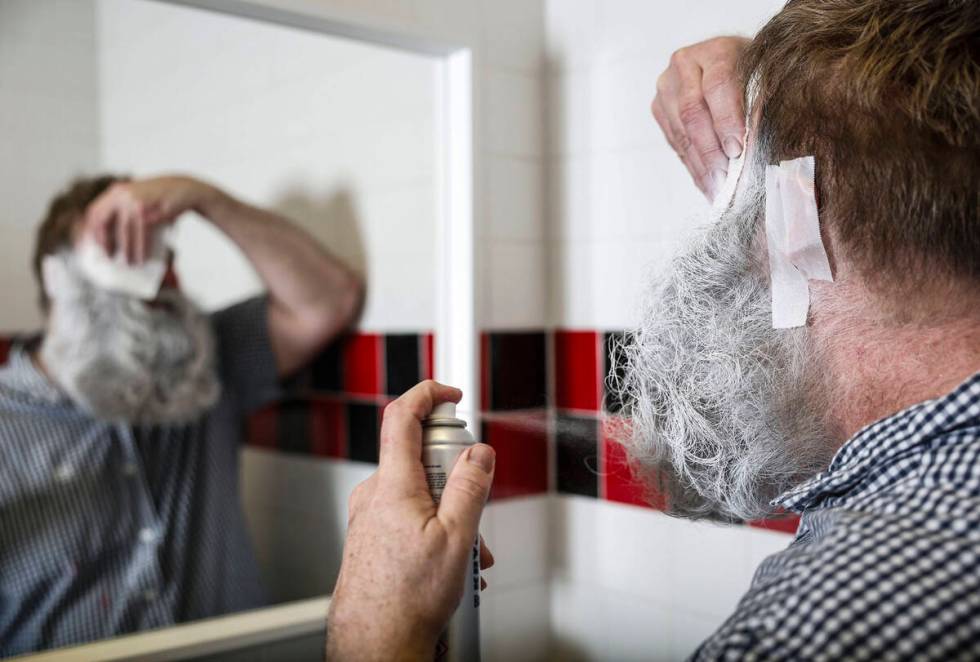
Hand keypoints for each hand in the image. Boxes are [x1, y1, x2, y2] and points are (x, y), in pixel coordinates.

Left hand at [81, 175, 218, 262]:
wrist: (185, 189)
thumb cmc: (161, 199)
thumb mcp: (139, 199)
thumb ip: (125, 212)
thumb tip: (114, 242)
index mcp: (116, 191)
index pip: (95, 212)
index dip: (92, 231)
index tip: (94, 246)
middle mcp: (121, 194)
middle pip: (103, 221)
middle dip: (104, 242)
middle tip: (109, 257)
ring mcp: (134, 202)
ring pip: (123, 232)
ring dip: (126, 251)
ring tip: (130, 263)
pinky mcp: (148, 211)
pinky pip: (140, 235)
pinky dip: (141, 249)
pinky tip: (143, 258)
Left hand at [326, 381, 495, 661]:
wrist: (374, 641)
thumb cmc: (406, 599)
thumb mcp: (457, 538)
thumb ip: (470, 486)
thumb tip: (479, 453)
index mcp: (393, 484)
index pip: (402, 415)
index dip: (428, 393)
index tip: (451, 393)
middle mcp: (374, 494)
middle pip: (419, 456)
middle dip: (456, 475)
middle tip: (475, 505)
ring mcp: (369, 515)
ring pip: (417, 491)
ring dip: (449, 510)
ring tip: (468, 550)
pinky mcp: (370, 534)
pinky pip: (407, 513)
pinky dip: (433, 525)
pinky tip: (450, 559)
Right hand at [652, 36, 749, 199]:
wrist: (731, 63)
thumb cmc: (753, 73)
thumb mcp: (764, 82)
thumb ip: (760, 109)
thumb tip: (754, 150)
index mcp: (715, 50)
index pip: (718, 86)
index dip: (727, 120)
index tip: (737, 151)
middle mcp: (684, 65)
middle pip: (692, 112)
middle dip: (711, 150)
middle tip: (726, 179)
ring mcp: (667, 88)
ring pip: (681, 132)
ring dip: (701, 166)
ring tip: (719, 190)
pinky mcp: (660, 109)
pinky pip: (676, 144)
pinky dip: (694, 168)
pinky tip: (709, 185)